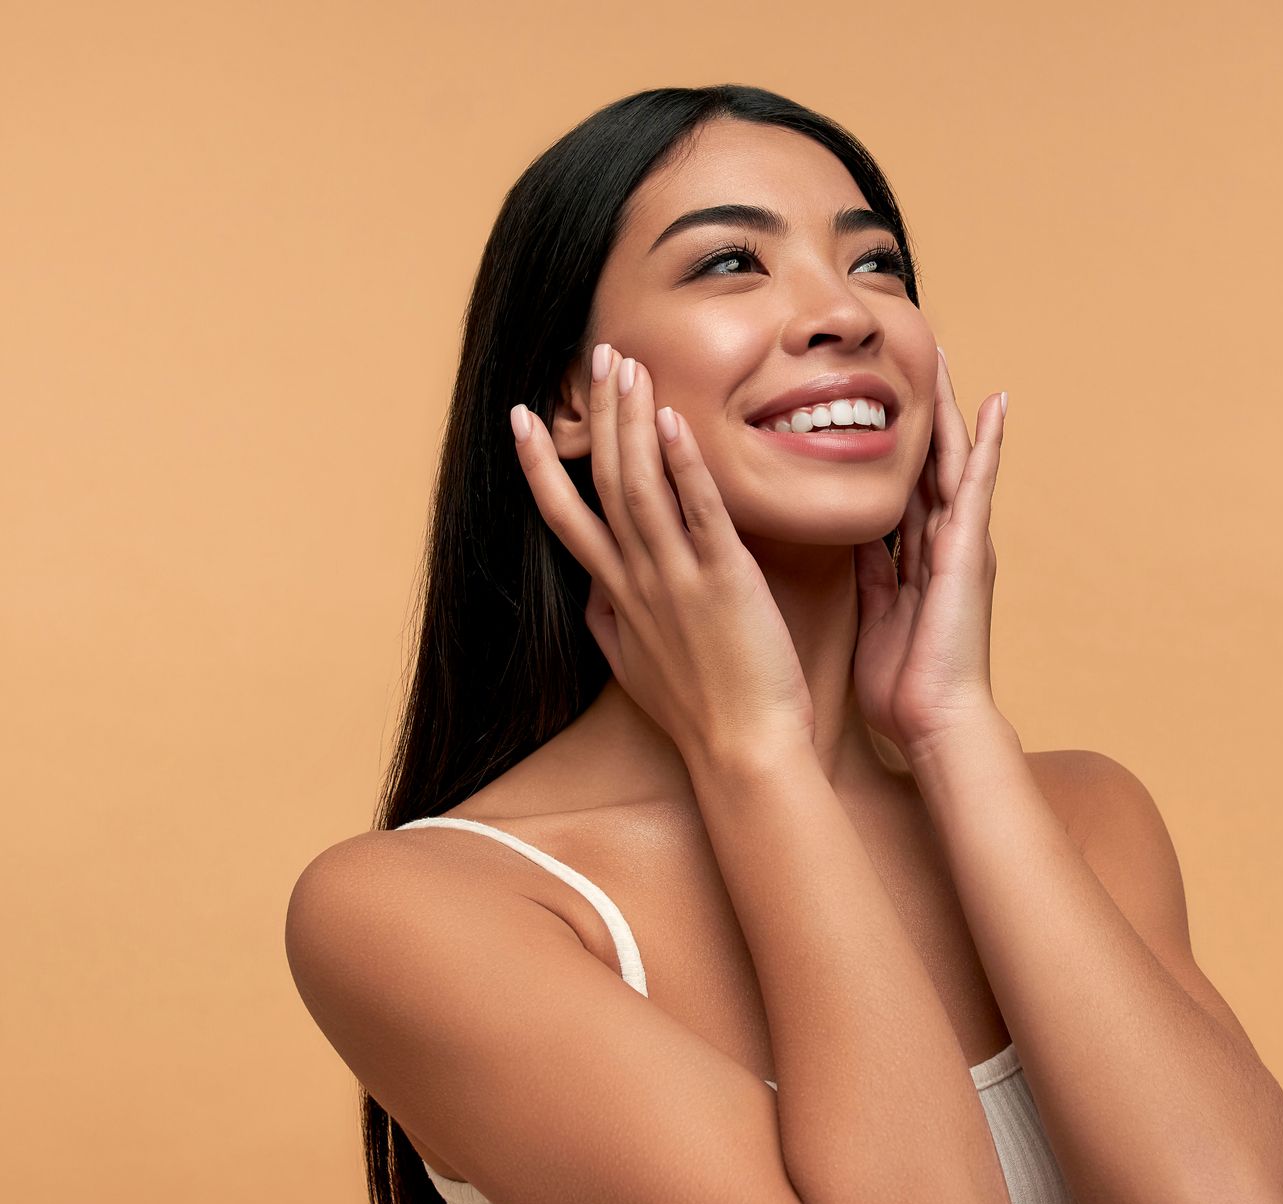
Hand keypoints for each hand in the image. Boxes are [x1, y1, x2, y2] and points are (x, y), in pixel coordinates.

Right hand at [510, 343, 814, 763]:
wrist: (742, 752)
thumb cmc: (701, 713)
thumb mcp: (635, 667)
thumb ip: (610, 624)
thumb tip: (592, 597)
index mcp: (616, 595)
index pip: (565, 517)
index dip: (541, 464)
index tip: (524, 416)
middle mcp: (638, 579)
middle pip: (604, 482)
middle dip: (597, 415)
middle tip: (598, 355)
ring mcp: (676, 578)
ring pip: (641, 485)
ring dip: (632, 421)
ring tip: (627, 366)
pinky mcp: (723, 580)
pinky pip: (698, 512)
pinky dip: (683, 464)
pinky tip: (673, 420)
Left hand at [852, 346, 1008, 754]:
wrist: (935, 721)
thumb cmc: (904, 686)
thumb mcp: (876, 615)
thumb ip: (872, 574)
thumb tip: (856, 536)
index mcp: (919, 560)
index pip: (904, 489)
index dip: (891, 446)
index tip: (878, 405)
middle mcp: (945, 544)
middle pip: (929, 462)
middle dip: (921, 413)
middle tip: (913, 357)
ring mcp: (962, 543)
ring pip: (952, 459)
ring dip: (950, 409)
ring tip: (944, 357)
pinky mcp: (971, 548)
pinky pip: (977, 483)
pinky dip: (987, 442)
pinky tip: (994, 402)